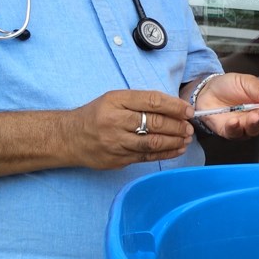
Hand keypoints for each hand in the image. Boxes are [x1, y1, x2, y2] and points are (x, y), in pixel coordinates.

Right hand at [69, 90, 194, 168]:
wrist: (68, 138)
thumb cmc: (97, 115)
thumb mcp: (114, 99)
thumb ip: (141, 102)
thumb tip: (175, 107)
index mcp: (115, 101)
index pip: (152, 101)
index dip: (174, 106)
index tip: (189, 111)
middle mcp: (115, 120)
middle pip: (155, 123)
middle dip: (178, 125)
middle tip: (190, 127)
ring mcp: (116, 142)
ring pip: (153, 142)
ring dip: (175, 141)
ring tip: (187, 138)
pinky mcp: (118, 159)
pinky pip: (147, 156)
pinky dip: (166, 153)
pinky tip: (177, 149)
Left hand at [191, 72, 258, 139]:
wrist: (206, 90)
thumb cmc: (229, 86)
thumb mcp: (246, 82)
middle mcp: (258, 118)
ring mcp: (244, 127)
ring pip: (254, 130)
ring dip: (255, 124)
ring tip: (253, 116)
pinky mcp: (230, 132)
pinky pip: (235, 133)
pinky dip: (236, 128)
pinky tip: (234, 121)